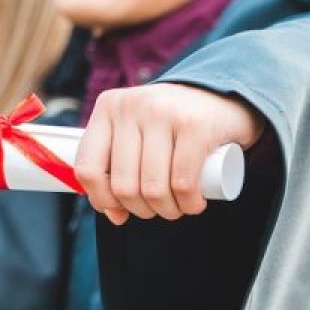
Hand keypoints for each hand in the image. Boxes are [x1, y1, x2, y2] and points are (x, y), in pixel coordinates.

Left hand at [73, 83, 263, 224]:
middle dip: (142, 210)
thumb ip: (117, 166)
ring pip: (152, 187)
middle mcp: (131, 106)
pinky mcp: (196, 125)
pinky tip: (194, 203)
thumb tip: (112, 214)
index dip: (101, 199)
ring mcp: (163, 113)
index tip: (120, 209)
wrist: (221, 96)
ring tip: (177, 207)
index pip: (87, 167)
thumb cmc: (171, 125)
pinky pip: (183, 182)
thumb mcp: (135, 133)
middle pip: (123, 184)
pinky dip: (189, 203)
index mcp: (108, 109)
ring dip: (167, 210)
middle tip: (158, 208)